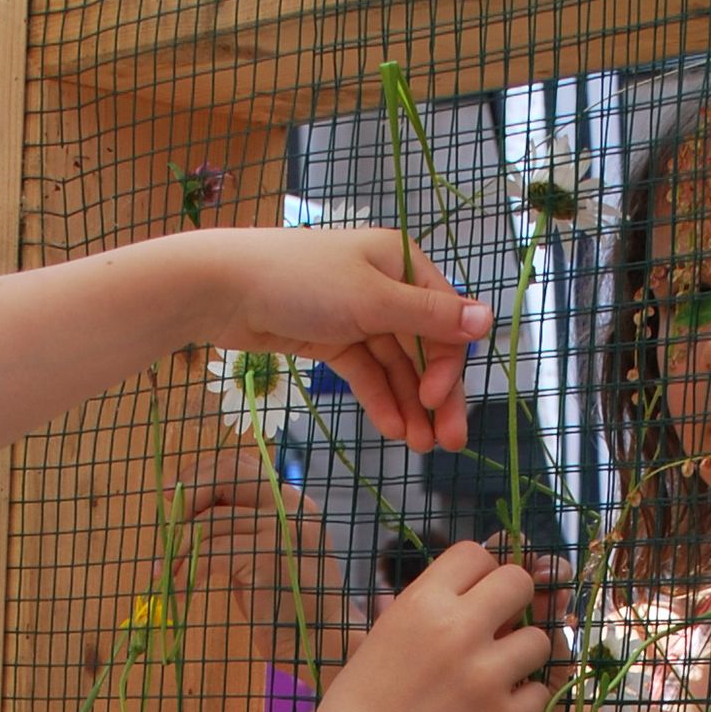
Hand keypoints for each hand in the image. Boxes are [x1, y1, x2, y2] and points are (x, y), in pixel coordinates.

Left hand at [171, 452, 354, 669]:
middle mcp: (291, 505)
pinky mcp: (268, 557)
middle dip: (187, 497)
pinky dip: (183, 573)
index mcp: (292, 500)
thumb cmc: (287, 602)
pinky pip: (209, 554)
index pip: (239, 464)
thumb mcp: (266, 551)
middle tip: (166, 530)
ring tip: (165, 573)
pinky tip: (178, 592)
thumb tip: (184, 507)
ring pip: (209, 522)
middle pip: (226, 474)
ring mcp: (282, 529)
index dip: (200, 476)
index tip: (175, 500)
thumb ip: (240, 525)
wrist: (323, 641)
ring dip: (176, 549)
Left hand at [185, 227, 490, 453]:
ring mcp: (358, 314)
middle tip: (449, 445)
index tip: (437, 401)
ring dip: (410, 405)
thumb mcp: (372, 300)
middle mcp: (386, 287)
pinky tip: (391, 429)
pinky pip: (366, 372)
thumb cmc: (300, 281)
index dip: (448, 365)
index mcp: (403, 264)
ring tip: (418, 447)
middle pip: (424, 348)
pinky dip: (379, 399)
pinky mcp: (332, 339)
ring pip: (396, 366)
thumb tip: (488, 320)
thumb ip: (430, 317)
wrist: (222, 287)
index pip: (444, 321)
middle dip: (436, 396)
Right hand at [306, 542, 551, 711]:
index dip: (479, 573)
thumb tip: (461, 595)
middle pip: (518, 582)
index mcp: (422, 603)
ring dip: (522, 654)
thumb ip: (423, 613)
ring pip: (540, 639)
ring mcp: (488, 676)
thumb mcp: (380, 638)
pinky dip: (524, 701)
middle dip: (513, 602)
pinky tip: (497, 711)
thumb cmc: (355, 706)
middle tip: (499, 628)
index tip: (474, 596)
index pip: (475, 553)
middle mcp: (460, 629)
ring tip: (499, 675)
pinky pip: (541, 691)